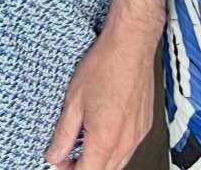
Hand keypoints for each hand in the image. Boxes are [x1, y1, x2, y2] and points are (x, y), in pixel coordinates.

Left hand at [45, 28, 157, 169]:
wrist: (130, 44)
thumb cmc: (104, 65)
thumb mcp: (74, 100)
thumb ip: (63, 134)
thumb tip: (55, 154)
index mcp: (105, 139)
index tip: (60, 162)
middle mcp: (125, 142)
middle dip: (84, 168)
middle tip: (68, 154)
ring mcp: (138, 135)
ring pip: (118, 163)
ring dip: (100, 161)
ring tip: (84, 143)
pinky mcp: (145, 125)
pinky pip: (129, 148)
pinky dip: (115, 149)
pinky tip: (104, 132)